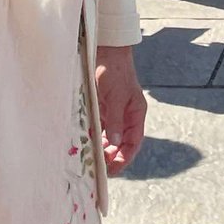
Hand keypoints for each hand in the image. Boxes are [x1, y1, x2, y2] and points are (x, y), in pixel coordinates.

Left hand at [95, 45, 147, 175]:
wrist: (106, 53)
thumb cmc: (114, 72)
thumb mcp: (117, 96)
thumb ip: (116, 120)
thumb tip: (116, 143)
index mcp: (136, 114)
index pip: (134, 142)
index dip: (125, 157)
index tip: (113, 169)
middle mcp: (127, 117)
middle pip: (123, 144)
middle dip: (113, 157)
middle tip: (98, 168)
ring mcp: (115, 115)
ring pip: (111, 140)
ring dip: (103, 150)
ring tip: (91, 161)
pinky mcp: (103, 111)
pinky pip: (101, 131)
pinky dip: (96, 140)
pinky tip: (87, 146)